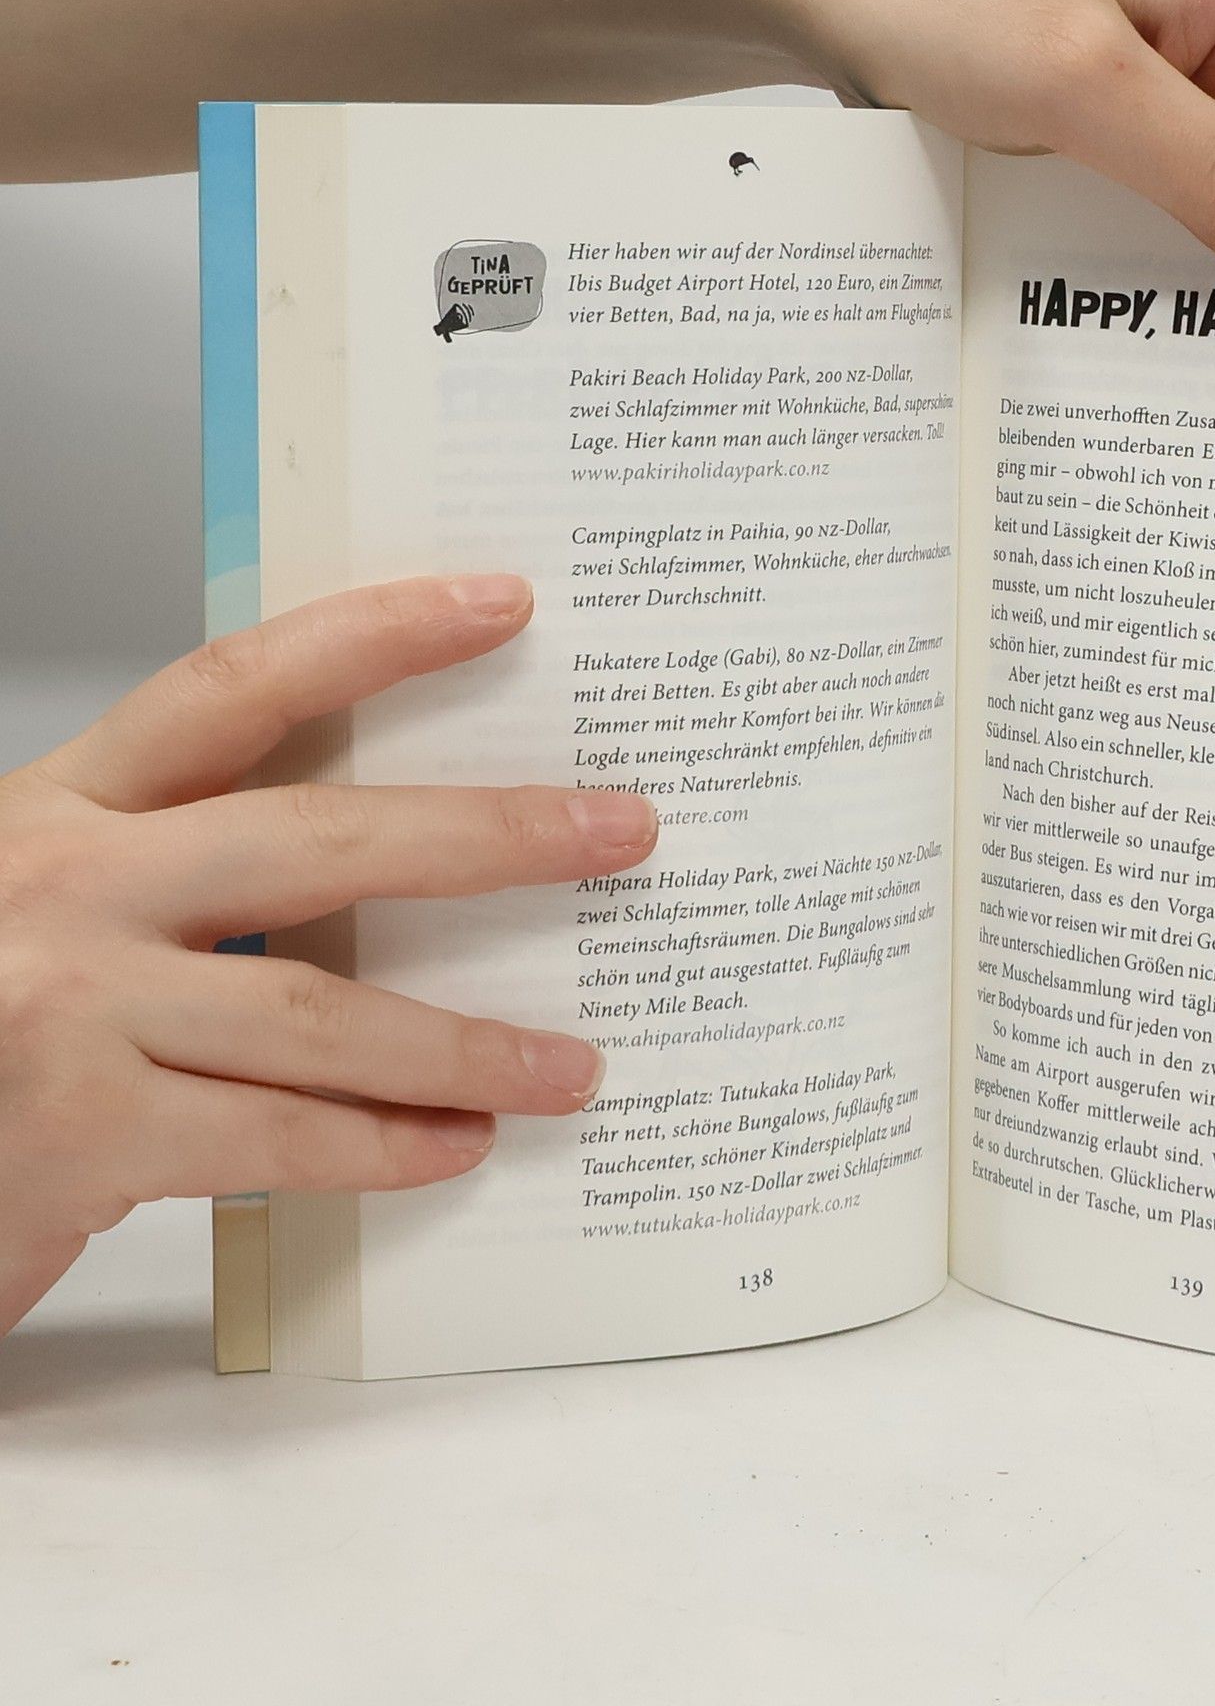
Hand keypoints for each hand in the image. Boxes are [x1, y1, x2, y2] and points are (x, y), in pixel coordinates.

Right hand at [0, 575, 657, 1337]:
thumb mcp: (55, 910)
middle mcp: (66, 884)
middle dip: (491, 835)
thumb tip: (382, 877)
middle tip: (620, 830)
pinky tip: (455, 1146)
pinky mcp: (78, 1134)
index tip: (497, 605)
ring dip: (467, 1046)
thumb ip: (184, 881)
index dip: (375, 633)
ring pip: (322, 1014)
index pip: (238, 685)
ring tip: (570, 1067)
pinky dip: (384, 1147)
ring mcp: (66, 1006)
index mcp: (65, 808)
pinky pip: (281, 1137)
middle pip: (319, 836)